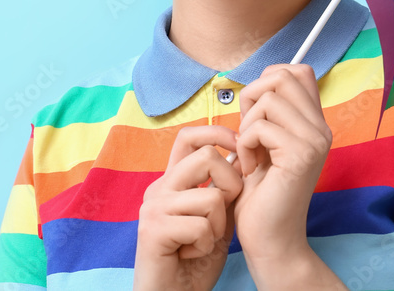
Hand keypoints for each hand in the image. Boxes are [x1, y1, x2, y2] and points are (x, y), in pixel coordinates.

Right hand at [133, 125, 242, 290]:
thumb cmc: (195, 260)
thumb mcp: (217, 219)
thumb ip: (224, 190)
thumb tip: (240, 155)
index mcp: (173, 181)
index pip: (190, 136)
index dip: (218, 133)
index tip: (239, 147)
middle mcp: (160, 188)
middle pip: (207, 157)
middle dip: (231, 186)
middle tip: (222, 216)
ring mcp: (154, 208)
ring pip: (211, 196)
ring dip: (218, 226)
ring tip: (204, 241)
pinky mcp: (153, 230)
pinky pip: (201, 226)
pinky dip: (206, 245)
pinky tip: (192, 254)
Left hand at [233, 63, 332, 270]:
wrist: (270, 239)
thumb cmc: (260, 195)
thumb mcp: (264, 144)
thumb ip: (268, 114)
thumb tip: (259, 81)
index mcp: (314, 123)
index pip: (299, 71)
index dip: (269, 79)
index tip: (255, 112)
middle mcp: (321, 128)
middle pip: (283, 75)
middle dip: (253, 96)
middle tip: (248, 131)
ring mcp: (315, 141)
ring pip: (269, 99)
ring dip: (247, 126)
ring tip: (249, 155)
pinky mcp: (301, 155)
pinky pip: (260, 127)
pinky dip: (244, 146)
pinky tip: (249, 170)